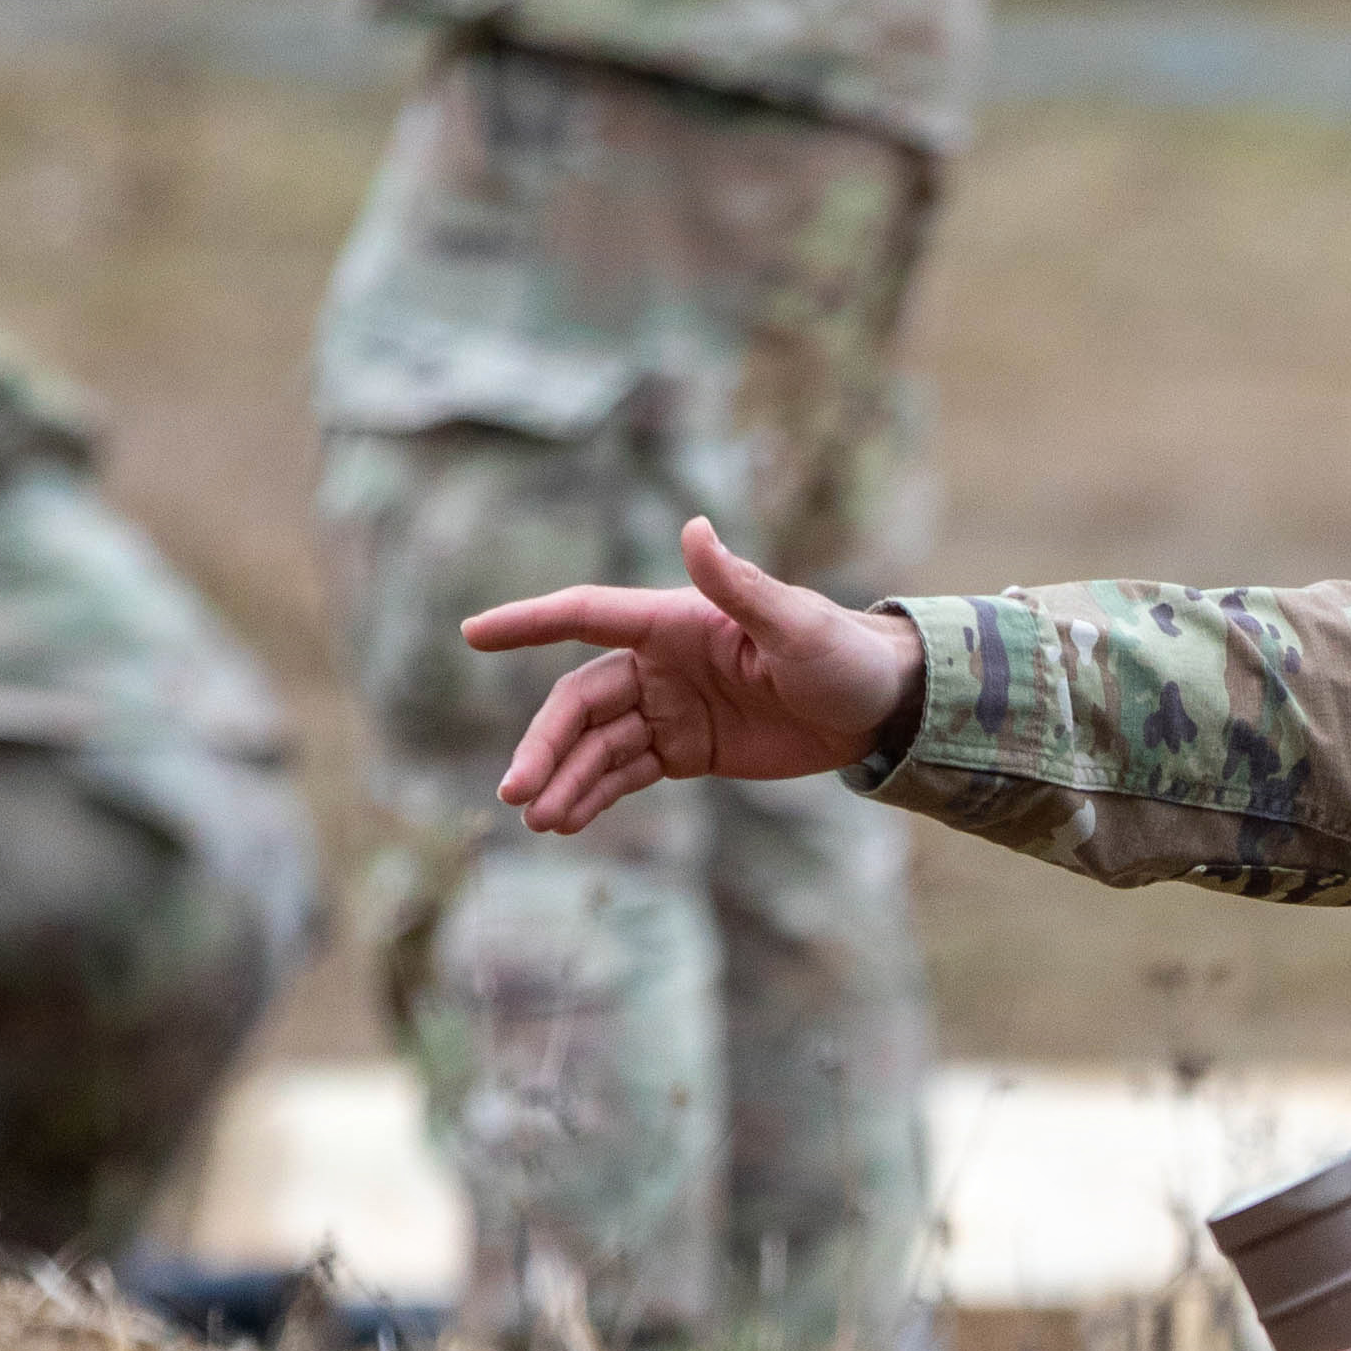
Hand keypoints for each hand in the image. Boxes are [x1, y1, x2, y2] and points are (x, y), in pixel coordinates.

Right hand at [473, 515, 928, 833]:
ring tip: (539, 820)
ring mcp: (668, 708)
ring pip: (596, 745)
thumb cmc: (840, 653)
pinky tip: (566, 822)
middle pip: (578, 702)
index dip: (527, 623)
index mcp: (673, 621)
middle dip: (545, 746)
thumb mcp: (794, 623)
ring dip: (564, 779)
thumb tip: (695, 528)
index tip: (472, 634)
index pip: (584, 615)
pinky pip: (625, 773)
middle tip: (516, 793)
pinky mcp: (686, 751)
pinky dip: (594, 795)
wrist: (878, 707)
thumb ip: (739, 585)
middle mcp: (659, 663)